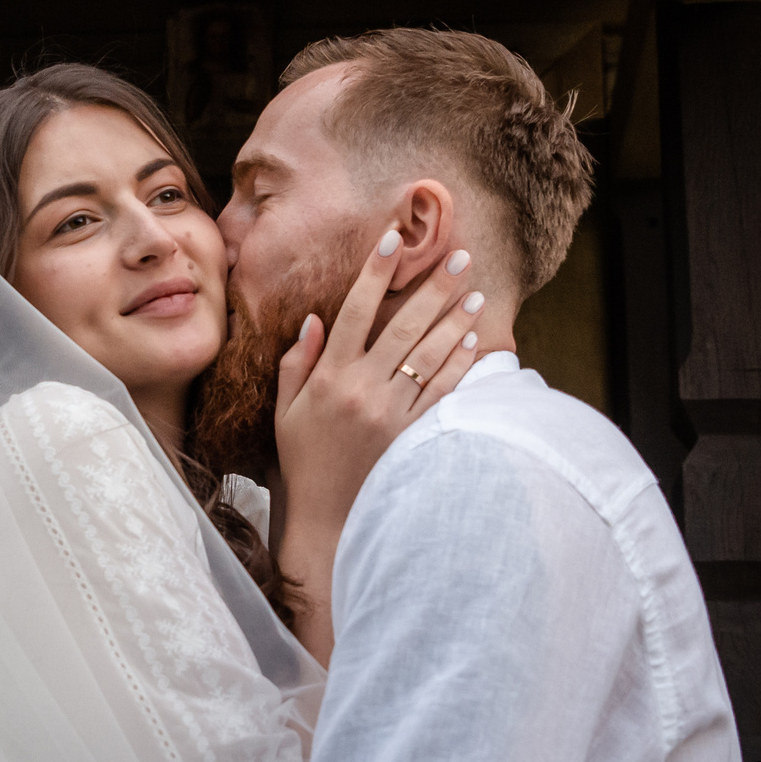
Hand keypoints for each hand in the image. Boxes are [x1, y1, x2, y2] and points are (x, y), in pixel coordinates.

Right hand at [269, 230, 483, 654]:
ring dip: (454, 320)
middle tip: (459, 255)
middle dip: (433, 286)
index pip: (354, 310)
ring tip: (474, 292)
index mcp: (328, 377)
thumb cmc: (303, 464)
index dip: (374, 272)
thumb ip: (297, 364)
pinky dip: (458, 365)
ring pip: (429, 355)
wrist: (327, 523)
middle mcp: (361, 389)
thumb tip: (314, 320)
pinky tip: (472, 342)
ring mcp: (390, 413)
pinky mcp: (412, 436)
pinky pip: (441, 393)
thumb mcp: (286, 412)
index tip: (392, 239)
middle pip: (403, 325)